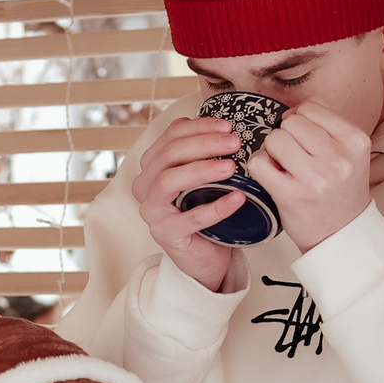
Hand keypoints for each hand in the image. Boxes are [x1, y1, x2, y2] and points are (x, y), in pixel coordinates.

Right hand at [128, 116, 249, 290]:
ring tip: (233, 167)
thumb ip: (202, 154)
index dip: (199, 127)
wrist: (203, 256)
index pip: (170, 136)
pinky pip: (192, 218)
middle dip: (204, 144)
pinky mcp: (167, 235)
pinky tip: (238, 198)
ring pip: (169, 181)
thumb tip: (227, 128)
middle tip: (234, 143)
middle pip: (169, 155)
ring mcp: (152, 212)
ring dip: (203, 170)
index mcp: (151, 167)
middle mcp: (145, 187)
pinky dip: (217, 207)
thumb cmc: (202, 211)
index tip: (228, 126)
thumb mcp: (200, 177)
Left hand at [245, 101, 372, 252]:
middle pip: (290, 123)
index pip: (311, 108)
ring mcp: (315, 178)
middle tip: (295, 157)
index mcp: (355, 140)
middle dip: (286, 136)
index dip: (301, 120)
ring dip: (273, 151)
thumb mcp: (348, 152)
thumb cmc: (340, 190)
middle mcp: (338, 158)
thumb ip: (326, 123)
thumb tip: (292, 109)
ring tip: (286, 167)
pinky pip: (259, 162)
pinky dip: (260, 166)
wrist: (342, 233)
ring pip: (274, 139)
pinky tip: (273, 176)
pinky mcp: (290, 195)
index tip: (305, 139)